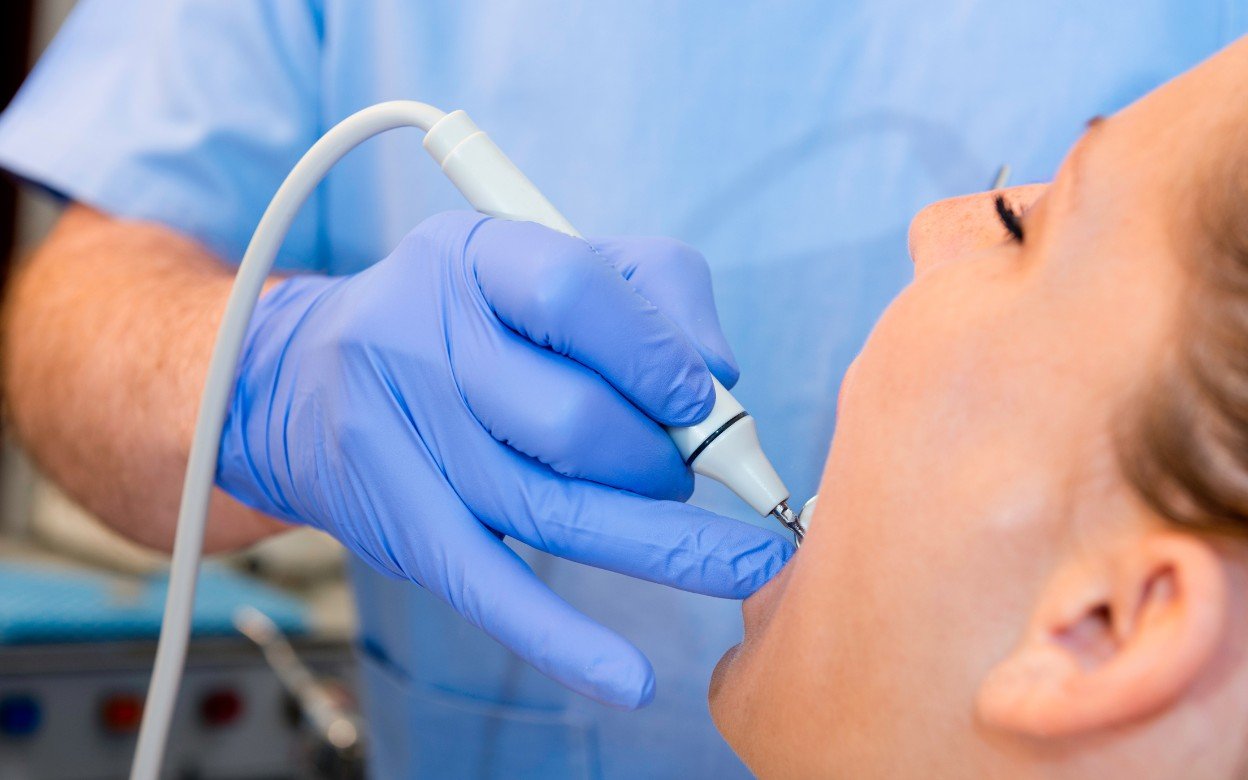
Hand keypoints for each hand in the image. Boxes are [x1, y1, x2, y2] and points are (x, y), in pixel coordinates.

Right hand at [217, 211, 791, 707]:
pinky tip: (629, 677)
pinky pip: (489, 587)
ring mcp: (399, 439)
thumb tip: (718, 377)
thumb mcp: (544, 264)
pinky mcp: (397, 526)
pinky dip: (564, 640)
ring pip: (551, 508)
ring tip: (730, 557)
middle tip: (684, 469)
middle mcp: (419, 340)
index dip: (655, 353)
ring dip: (660, 542)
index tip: (701, 397)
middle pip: (571, 420)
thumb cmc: (461, 320)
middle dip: (659, 460)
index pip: (572, 291)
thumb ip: (651, 292)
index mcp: (471, 258)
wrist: (305, 380)